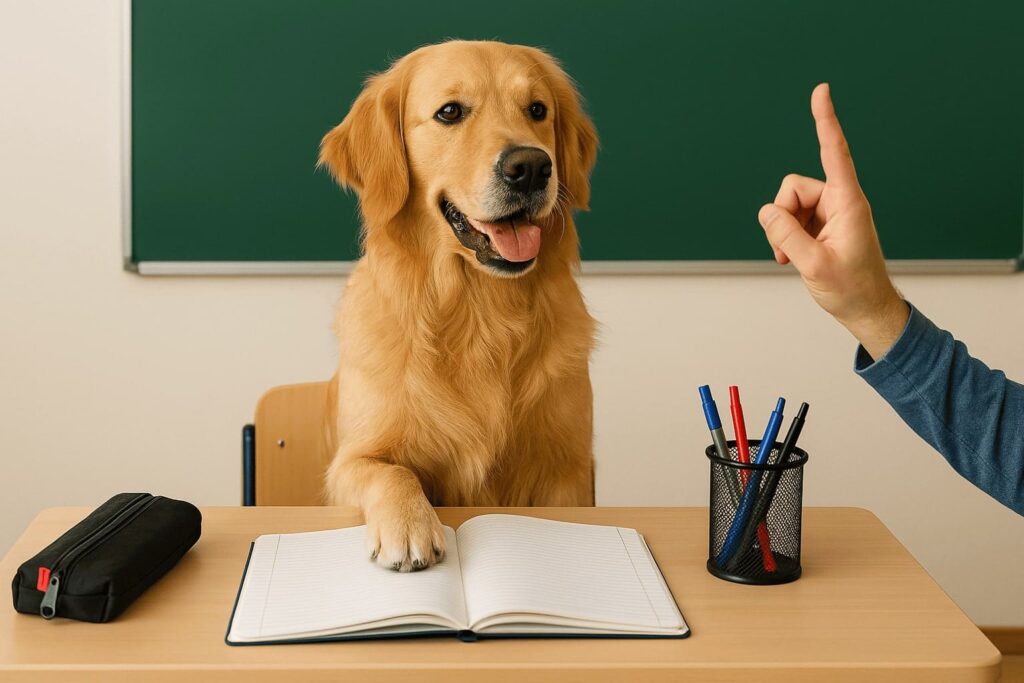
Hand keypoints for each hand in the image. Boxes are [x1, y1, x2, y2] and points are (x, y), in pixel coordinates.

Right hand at [758, 83, 908, 360]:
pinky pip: (789, 219)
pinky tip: (794, 258)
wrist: (866, 309)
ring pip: (787, 205)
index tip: (821, 91)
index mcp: (848, 203)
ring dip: (782, 232)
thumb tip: (767, 210)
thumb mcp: (813, 266)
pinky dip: (785, 238)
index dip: (825, 121)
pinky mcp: (820, 225)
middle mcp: (839, 201)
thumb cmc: (851, 289)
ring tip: (794, 259)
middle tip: (789, 251)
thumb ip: (786, 235)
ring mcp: (828, 213)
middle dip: (782, 217)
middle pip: (792, 188)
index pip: (835, 153)